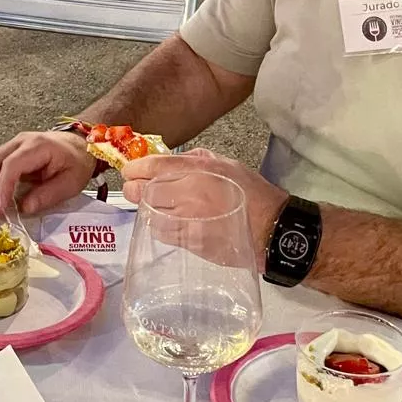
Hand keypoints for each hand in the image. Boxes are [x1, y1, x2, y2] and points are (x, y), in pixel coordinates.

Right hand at [0, 131, 95, 219]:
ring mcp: (12, 146)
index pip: (11, 165)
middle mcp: (20, 142)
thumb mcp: (71, 182)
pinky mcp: (9, 153)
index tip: (0, 208)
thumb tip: (24, 208)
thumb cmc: (77, 162)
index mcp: (38, 146)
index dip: (2, 188)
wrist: (80, 145)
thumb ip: (48, 195)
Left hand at [120, 149, 286, 264]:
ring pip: (149, 214)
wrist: (271, 230)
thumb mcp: (227, 164)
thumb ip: (196, 159)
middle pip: (142, 191)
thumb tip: (169, 159)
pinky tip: (168, 222)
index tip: (130, 171)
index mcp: (198, 170)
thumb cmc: (252, 194)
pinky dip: (159, 226)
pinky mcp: (189, 242)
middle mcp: (189, 193)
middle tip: (134, 189)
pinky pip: (162, 233)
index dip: (134, 168)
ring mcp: (188, 220)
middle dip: (133, 189)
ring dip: (147, 209)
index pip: (152, 166)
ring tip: (156, 207)